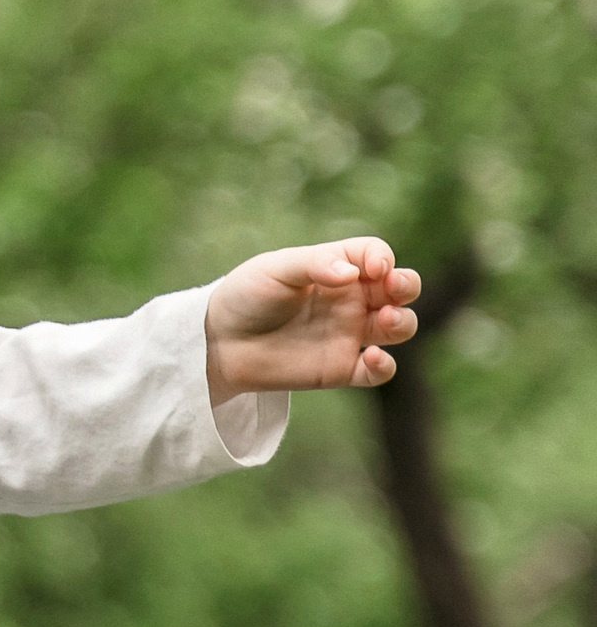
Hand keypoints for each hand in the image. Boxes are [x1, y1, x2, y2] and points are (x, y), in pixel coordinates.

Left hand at [203, 238, 420, 400]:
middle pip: (400, 288)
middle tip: (394, 288)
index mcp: (337, 268)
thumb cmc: (246, 297)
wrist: (219, 342)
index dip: (382, 258)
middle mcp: (350, 299)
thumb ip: (314, 265)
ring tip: (387, 320)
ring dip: (403, 322)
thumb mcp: (274, 270)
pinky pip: (378, 371)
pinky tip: (370, 358)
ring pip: (398, 327)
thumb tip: (353, 274)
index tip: (372, 269)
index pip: (376, 255)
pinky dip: (384, 366)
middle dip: (407, 285)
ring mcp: (350, 333)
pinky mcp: (342, 368)